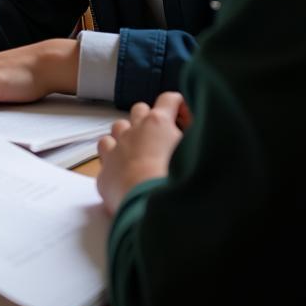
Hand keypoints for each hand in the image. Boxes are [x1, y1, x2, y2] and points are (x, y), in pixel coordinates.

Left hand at [96, 90, 186, 214]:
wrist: (150, 206)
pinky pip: (105, 152)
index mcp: (158, 123)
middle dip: (150, 119)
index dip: (178, 105)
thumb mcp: (200, 154)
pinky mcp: (106, 167)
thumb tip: (197, 133)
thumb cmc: (179, 181)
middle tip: (162, 137)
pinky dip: (113, 155)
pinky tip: (123, 167)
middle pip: (139, 110)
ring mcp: (116, 146)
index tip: (185, 118)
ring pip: (118, 127)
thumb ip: (198, 138)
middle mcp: (134, 130)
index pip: (168, 99)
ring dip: (128, 134)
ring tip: (141, 151)